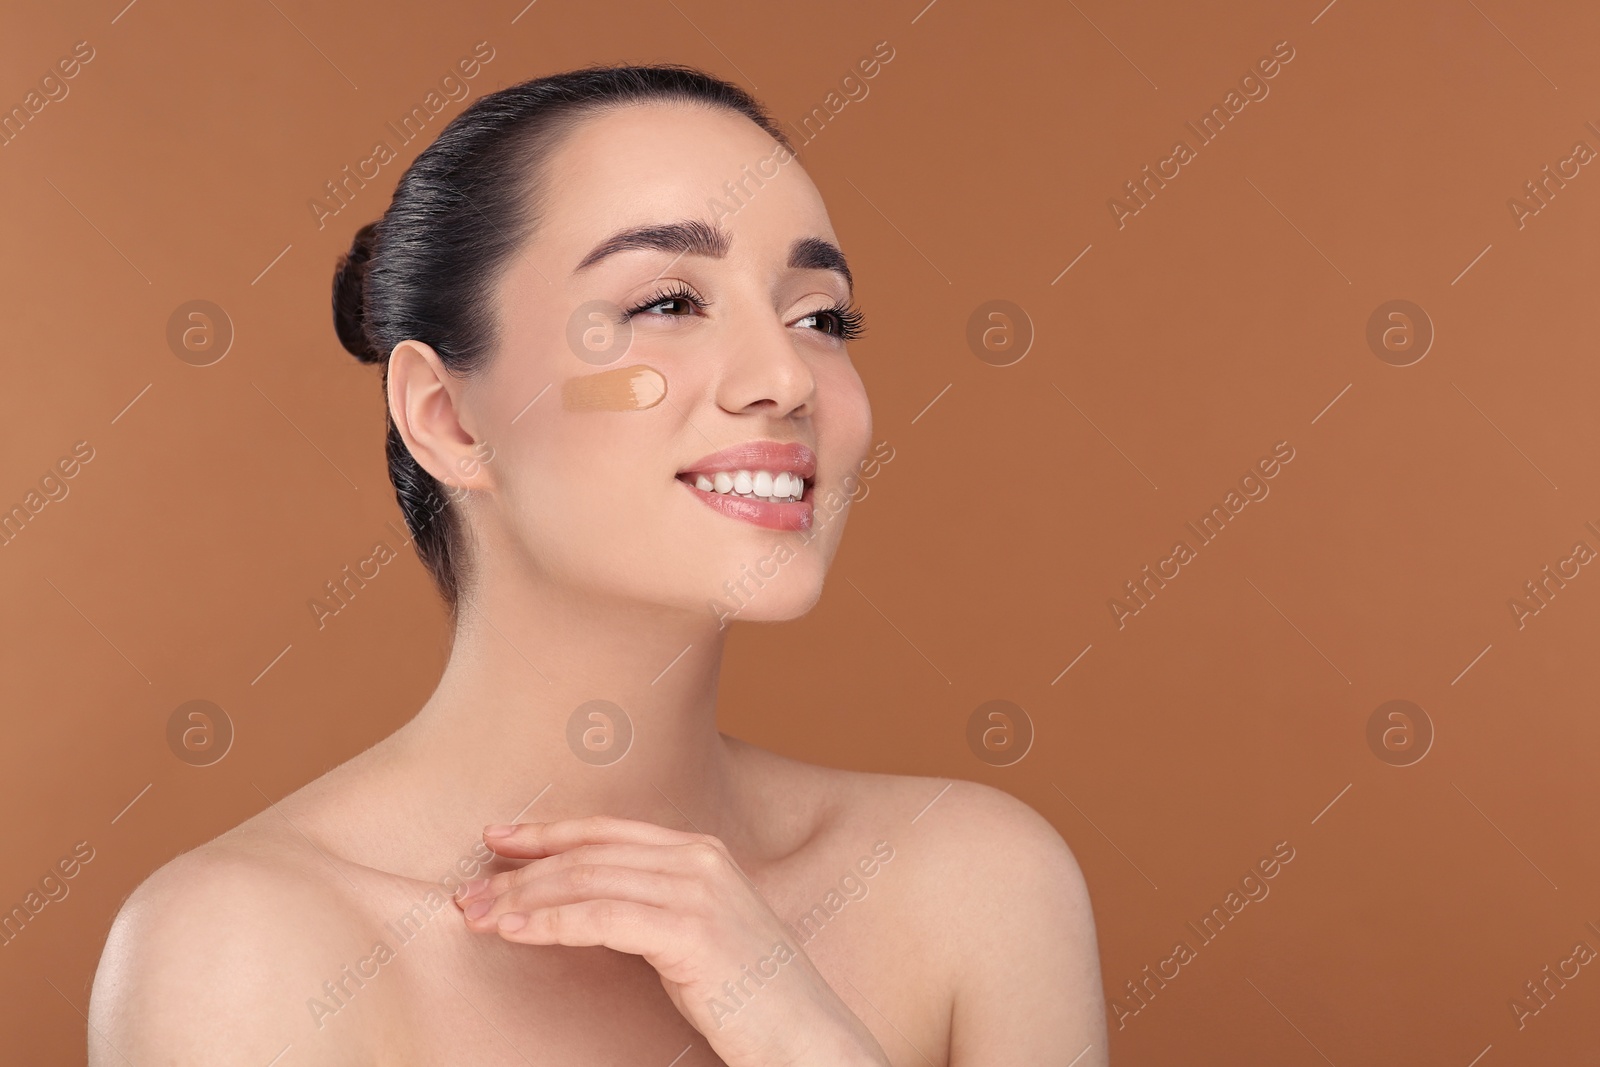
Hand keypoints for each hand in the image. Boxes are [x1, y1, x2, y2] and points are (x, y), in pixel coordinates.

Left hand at [453, 815, 890, 1066]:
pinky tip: (517, 932)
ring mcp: (698, 891)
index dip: (549, 833)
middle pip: (590, 855)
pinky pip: (603, 918)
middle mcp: (701, 859)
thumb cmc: (750, 1000)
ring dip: (525, 897)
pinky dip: (552, 922)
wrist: (806, 1039)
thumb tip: (585, 901)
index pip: (608, 831)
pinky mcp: (691, 930)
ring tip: (479, 915)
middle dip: (523, 871)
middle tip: (470, 892)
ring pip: (588, 882)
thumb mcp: (699, 934)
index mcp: (703, 853)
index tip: (498, 840)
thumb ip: (655, 905)